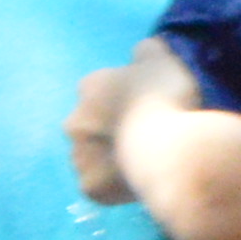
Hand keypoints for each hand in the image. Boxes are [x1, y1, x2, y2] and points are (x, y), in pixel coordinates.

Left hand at [65, 34, 199, 207]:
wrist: (165, 147)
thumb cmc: (162, 97)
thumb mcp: (161, 59)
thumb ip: (147, 52)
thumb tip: (141, 52)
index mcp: (88, 88)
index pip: (97, 88)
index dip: (119, 97)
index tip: (140, 104)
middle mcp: (74, 122)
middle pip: (89, 124)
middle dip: (107, 128)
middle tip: (139, 135)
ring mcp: (79, 158)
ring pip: (91, 157)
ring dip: (108, 158)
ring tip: (139, 161)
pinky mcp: (90, 188)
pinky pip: (101, 185)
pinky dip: (114, 185)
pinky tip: (135, 181)